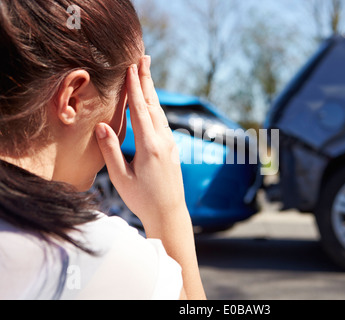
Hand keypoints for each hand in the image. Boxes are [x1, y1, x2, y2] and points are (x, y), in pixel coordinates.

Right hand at [95, 56, 186, 229]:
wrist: (169, 213)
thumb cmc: (142, 199)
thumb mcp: (121, 178)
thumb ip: (111, 150)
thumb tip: (101, 125)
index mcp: (149, 147)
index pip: (140, 110)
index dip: (134, 87)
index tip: (130, 67)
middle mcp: (163, 141)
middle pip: (153, 105)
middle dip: (147, 80)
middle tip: (144, 58)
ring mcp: (171, 144)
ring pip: (160, 112)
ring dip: (152, 92)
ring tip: (146, 73)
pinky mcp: (172, 149)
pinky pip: (163, 122)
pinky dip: (155, 108)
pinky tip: (151, 103)